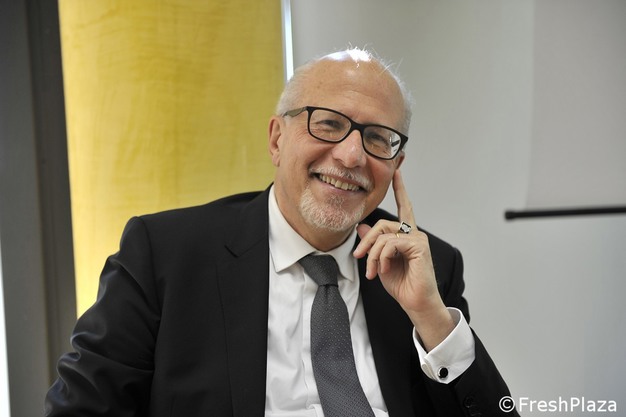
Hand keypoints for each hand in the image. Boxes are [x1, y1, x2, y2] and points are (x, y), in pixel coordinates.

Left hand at [353, 170, 453, 350]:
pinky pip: (391, 244)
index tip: (397, 171)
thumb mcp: (380, 262)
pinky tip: (385, 269)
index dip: (400, 189)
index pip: (403, 208)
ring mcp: (418, 238)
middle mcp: (413, 233)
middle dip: (366, 242)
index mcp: (406, 235)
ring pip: (384, 235)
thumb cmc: (401, 285)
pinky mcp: (419, 246)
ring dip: (373, 254)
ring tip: (372, 271)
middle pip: (382, 224)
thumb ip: (373, 244)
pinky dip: (383, 257)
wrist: (415, 303)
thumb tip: (362, 227)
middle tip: (359, 257)